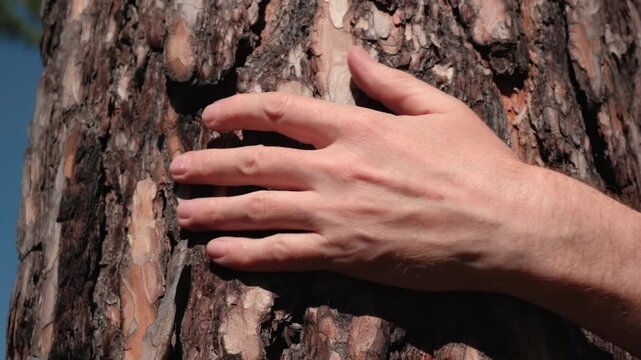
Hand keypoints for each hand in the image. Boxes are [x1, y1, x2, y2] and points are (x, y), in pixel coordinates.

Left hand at [170, 47, 536, 291]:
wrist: (504, 224)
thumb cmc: (477, 164)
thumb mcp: (438, 108)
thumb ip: (389, 81)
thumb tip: (355, 55)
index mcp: (357, 127)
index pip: (279, 112)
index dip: (236, 112)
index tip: (209, 118)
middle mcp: (337, 167)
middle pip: (254, 162)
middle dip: (208, 165)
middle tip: (177, 169)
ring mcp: (338, 212)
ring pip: (259, 209)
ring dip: (214, 210)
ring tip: (184, 213)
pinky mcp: (347, 253)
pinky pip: (284, 253)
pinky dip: (248, 254)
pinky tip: (219, 253)